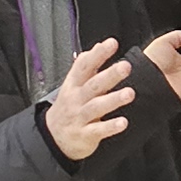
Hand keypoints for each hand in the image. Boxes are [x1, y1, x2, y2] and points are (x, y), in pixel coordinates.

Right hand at [46, 41, 137, 159]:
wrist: (52, 138)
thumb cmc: (68, 108)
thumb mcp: (72, 85)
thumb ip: (87, 66)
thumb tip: (98, 45)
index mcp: (74, 85)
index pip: (84, 66)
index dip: (98, 54)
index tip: (112, 43)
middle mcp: (76, 99)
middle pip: (93, 85)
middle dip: (110, 75)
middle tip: (126, 66)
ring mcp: (80, 117)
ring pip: (96, 107)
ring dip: (113, 100)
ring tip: (129, 94)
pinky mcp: (85, 134)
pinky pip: (98, 130)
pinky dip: (110, 127)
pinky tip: (123, 122)